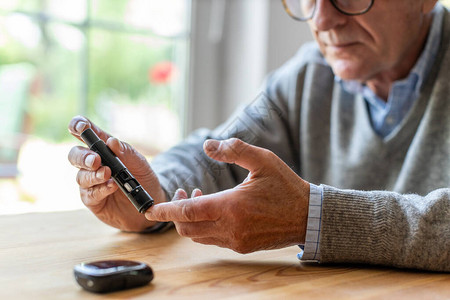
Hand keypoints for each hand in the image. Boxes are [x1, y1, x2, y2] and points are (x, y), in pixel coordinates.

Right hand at [67, 115, 166, 231]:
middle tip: (96, 160)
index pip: (85, 134)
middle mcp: (92, 164)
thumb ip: (125, 151)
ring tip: (107, 174)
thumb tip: (111, 141)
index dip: (78, 126)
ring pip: (81, 176)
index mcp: (102, 149)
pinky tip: (111, 186)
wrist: (152, 198)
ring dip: (93, 175)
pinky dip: (100, 189)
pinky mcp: (93, 200)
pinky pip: (90, 195)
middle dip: (83, 157)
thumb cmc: (142, 176)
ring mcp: (91, 183)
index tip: (81, 126)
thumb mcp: (138, 161)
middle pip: (75, 155)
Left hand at [145, 138, 309, 252]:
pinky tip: (214, 211)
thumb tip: (208, 144)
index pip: (187, 212)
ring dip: (190, 219)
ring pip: (198, 236)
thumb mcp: (263, 160)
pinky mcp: (242, 246)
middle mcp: (230, 228)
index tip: (150, 208)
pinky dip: (204, 227)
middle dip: (176, 213)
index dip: (165, 210)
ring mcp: (236, 240)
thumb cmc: (286, 186)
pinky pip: (213, 240)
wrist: (308, 216)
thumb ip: (234, 150)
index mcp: (231, 206)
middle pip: (187, 228)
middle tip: (181, 192)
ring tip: (198, 197)